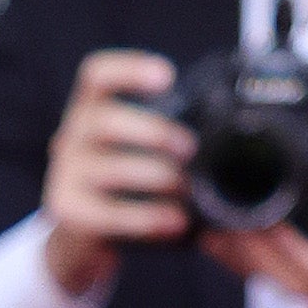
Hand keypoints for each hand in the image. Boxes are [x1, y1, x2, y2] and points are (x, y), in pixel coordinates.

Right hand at [37, 50, 191, 302]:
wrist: (84, 237)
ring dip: (156, 177)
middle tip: (190, 149)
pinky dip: (146, 218)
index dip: (129, 69)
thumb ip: (175, 137)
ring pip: (109, 167)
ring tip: (187, 191)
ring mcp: (64, 175)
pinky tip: (174, 223)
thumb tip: (243, 140)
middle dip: (154, 132)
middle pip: (105, 120)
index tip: (167, 77)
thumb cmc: (126, 186)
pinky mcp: (66, 213)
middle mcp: (70, 137)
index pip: (96, 75)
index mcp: (91, 111)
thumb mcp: (143, 153)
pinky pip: (108, 213)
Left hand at [208, 97, 307, 307]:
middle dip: (242, 250)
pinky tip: (217, 236)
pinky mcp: (302, 285)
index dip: (284, 248)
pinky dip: (241, 258)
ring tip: (204, 223)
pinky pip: (266, 275)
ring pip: (264, 278)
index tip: (262, 222)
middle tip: (214, 219)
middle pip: (274, 276)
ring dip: (232, 255)